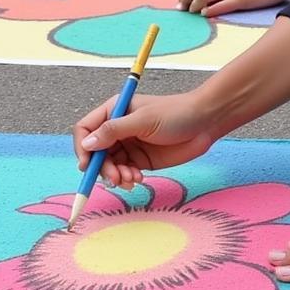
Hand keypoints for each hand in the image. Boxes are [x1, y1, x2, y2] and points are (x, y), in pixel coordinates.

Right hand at [74, 91, 214, 188]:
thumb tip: (87, 144)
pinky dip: (127, 178)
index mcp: (114, 110)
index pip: (86, 129)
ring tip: (131, 179)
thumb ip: (113, 131)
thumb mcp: (143, 120)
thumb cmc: (175, 114)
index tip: (87, 165)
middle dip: (103, 168)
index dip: (83, 147)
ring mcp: (129, 145)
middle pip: (96, 152)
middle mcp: (117, 128)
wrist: (205, 123)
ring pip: (109, 166)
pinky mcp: (140, 160)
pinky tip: (139, 179)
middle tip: (116, 178)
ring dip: (116, 176)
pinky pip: (124, 173)